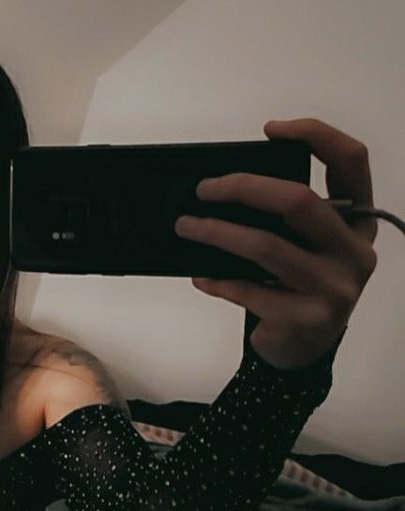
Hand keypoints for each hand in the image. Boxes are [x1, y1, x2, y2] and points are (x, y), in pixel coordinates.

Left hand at [173, 118, 378, 369]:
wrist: (301, 350)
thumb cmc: (294, 284)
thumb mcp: (301, 245)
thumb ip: (280, 217)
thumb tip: (219, 187)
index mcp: (357, 220)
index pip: (352, 162)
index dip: (316, 135)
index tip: (270, 129)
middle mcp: (355, 250)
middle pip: (300, 201)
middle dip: (243, 187)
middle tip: (203, 189)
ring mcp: (336, 287)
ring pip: (268, 246)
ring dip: (217, 233)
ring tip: (185, 227)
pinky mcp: (309, 318)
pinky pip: (252, 291)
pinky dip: (218, 280)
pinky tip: (200, 276)